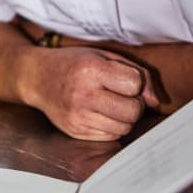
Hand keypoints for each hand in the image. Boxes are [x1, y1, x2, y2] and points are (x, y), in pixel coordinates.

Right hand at [25, 46, 157, 140]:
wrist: (37, 77)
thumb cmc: (73, 63)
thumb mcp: (104, 55)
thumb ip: (136, 72)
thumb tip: (155, 101)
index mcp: (91, 69)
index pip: (135, 84)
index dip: (134, 82)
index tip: (123, 78)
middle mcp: (84, 94)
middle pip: (133, 110)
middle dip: (133, 104)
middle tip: (120, 95)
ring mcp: (78, 116)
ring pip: (124, 127)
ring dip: (123, 117)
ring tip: (109, 104)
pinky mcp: (76, 132)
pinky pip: (110, 137)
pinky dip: (110, 127)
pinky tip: (98, 113)